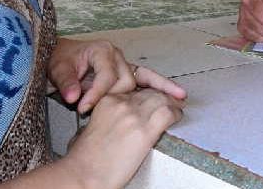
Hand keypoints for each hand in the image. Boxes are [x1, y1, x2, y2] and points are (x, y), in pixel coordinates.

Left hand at [48, 38, 186, 113]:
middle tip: (103, 112)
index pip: (106, 76)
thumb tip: (72, 97)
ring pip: (141, 81)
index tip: (82, 109)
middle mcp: (117, 55)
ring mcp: (124, 63)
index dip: (96, 94)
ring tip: (170, 103)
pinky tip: (178, 95)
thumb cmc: (60, 61)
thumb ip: (66, 82)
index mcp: (103, 50)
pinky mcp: (128, 73)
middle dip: (118, 98)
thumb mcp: (58, 69)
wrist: (60, 58)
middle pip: (126, 82)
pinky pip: (147, 80)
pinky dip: (161, 87)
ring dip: (144, 95)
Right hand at [63, 88, 184, 188]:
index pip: (136, 88)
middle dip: (163, 97)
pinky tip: (177, 117)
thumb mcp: (91, 126)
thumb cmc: (84, 157)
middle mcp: (122, 104)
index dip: (149, 91)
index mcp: (107, 100)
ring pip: (162, 100)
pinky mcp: (145, 131)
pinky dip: (176, 114)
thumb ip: (106, 117)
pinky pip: (167, 114)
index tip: (155, 96)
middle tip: (172, 102)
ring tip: (178, 109)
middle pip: (151, 92)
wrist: (84, 173)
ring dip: (172, 104)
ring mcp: (134, 116)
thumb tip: (117, 122)